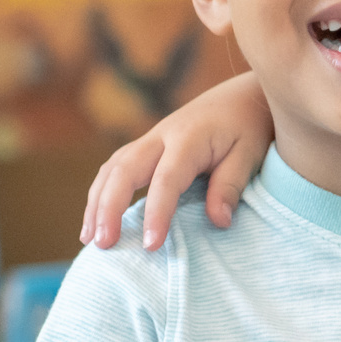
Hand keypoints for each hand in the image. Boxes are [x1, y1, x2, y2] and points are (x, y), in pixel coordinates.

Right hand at [81, 74, 277, 250]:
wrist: (241, 97)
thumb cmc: (249, 127)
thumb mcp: (250, 154)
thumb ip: (232, 186)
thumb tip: (219, 221)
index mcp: (189, 139)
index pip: (167, 179)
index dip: (157, 212)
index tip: (151, 245)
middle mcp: (161, 136)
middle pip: (123, 171)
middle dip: (108, 208)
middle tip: (103, 244)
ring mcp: (149, 140)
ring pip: (112, 169)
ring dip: (96, 204)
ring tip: (90, 239)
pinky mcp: (145, 147)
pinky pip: (114, 169)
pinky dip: (100, 194)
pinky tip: (96, 220)